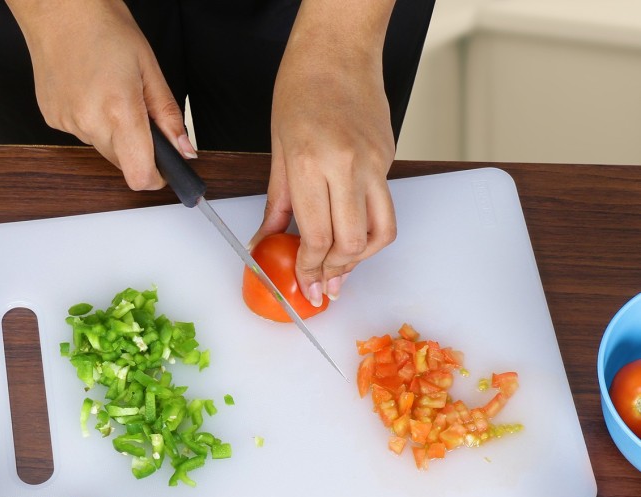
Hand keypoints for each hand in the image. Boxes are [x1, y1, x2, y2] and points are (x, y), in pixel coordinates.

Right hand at [5, 0, 195, 189]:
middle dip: (137, 148)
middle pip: (124, 164)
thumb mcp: (149, 68)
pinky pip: (83, 134)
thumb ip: (168, 116)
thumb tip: (184, 149)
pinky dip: (92, 121)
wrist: (57, 6)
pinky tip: (89, 91)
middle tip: (136, 110)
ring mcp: (68, 123)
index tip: (164, 168)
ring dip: (114, 133)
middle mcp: (90, 122)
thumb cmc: (103, 26)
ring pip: (103, 149)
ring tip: (109, 92)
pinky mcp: (53, 120)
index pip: (140, 176)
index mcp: (119, 110)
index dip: (156, 177)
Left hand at [250, 0, 396, 305]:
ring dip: (360, 259)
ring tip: (341, 268)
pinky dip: (369, 231)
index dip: (311, 270)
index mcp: (313, 164)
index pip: (317, 237)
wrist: (338, 49)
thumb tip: (267, 242)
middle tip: (324, 287)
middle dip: (336, 272)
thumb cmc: (302, 89)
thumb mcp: (278, 150)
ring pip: (380, 232)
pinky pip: (383, 207)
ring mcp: (375, 163)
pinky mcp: (389, 159)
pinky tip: (351, 235)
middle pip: (351, 243)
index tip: (306, 286)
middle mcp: (349, 166)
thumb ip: (277, 204)